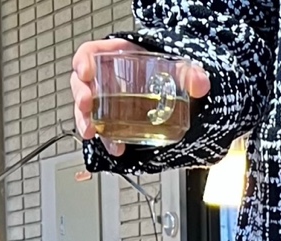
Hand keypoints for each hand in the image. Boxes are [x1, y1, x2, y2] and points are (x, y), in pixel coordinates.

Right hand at [70, 39, 208, 156]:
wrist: (180, 96)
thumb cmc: (171, 74)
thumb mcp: (180, 69)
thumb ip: (190, 74)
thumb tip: (200, 83)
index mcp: (118, 56)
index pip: (91, 53)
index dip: (83, 60)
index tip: (85, 71)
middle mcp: (108, 78)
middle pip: (83, 83)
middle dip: (80, 95)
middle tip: (86, 105)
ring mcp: (110, 101)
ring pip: (88, 109)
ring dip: (85, 121)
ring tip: (91, 132)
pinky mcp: (117, 122)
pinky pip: (104, 130)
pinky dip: (107, 140)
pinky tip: (115, 147)